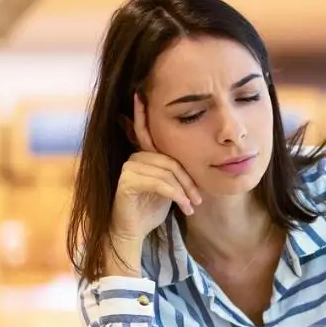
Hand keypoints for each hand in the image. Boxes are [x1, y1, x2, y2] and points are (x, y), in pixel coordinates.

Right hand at [111, 94, 202, 243]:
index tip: (141, 94)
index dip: (144, 114)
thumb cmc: (152, 209)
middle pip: (171, 159)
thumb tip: (199, 161)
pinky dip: (176, 195)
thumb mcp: (169, 187)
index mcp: (145, 155)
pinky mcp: (126, 182)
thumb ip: (176, 171)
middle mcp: (135, 158)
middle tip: (198, 199)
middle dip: (188, 180)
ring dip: (184, 191)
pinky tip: (184, 208)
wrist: (134, 232)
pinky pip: (159, 183)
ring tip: (192, 206)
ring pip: (167, 172)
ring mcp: (129, 168)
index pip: (149, 134)